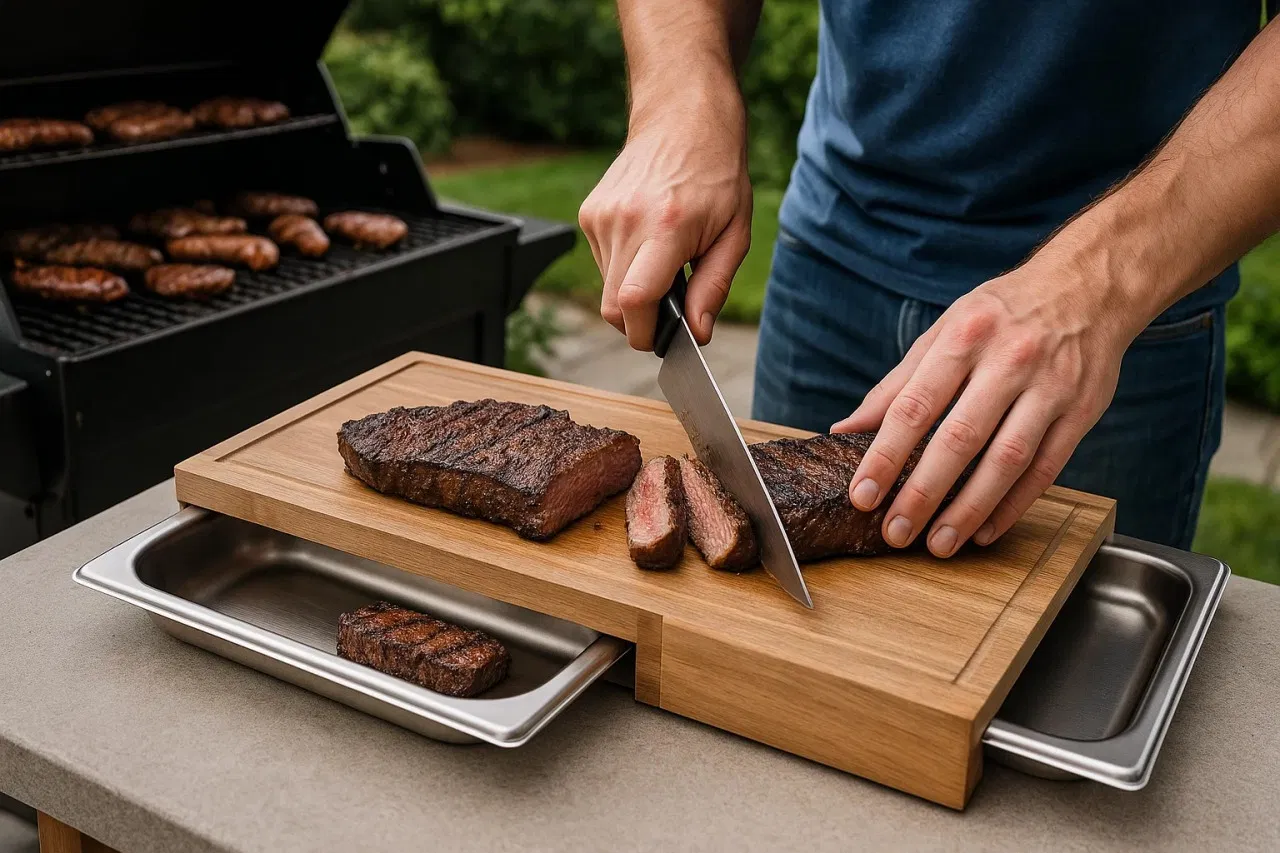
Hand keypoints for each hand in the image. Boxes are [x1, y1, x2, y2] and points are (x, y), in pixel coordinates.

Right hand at [578, 87, 751, 349]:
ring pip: (606, 290)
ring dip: (633, 292)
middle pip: (613, 308)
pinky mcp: (588, 214)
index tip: (664, 339)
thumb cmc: (717, 173)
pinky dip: (624, 268)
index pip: (633, 302)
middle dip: (640, 322)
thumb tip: (698, 333)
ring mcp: (601, 216)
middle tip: (671, 306)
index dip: (645, 334)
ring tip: (664, 260)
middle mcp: (625, 221)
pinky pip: (602, 265)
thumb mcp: (734, 233)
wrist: (682, 117)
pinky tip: (648, 242)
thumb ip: (713, 287)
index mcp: (666, 227)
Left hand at [831, 257, 1141, 556]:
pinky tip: (986, 530)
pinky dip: (1014, 505)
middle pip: (959, 439)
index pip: (914, 406)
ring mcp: (1049, 388)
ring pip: (1006, 461)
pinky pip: (1045, 469)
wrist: (1088, 287)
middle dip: (923, 493)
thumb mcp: (945, 331)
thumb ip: (897, 385)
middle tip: (896, 531)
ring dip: (969, 510)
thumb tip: (847, 430)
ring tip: (939, 543)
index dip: (885, 455)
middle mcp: (1008, 361)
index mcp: (964, 337)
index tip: (863, 494)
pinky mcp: (1081, 412)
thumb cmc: (1003, 313)